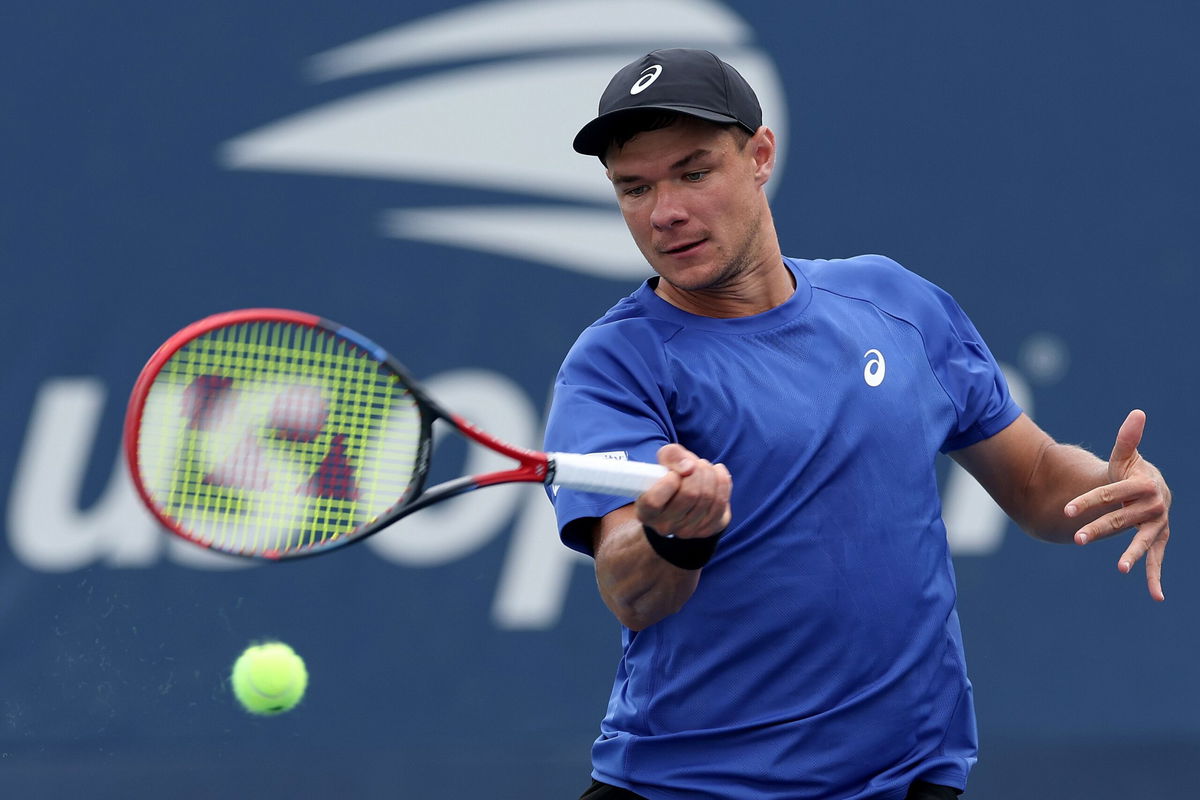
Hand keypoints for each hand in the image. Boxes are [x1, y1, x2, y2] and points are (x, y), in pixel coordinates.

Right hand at [636, 443, 731, 538]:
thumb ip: (671, 455)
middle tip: (694, 464)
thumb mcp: (663, 461)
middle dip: (697, 470)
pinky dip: (722, 482)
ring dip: (709, 473)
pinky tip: (717, 474)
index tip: (673, 472)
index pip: (655, 500)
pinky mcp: (708, 529)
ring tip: (703, 467)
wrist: (683, 495)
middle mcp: (665, 526)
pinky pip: (721, 502)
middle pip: (690, 494)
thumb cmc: (669, 476)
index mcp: (646, 512)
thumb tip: (689, 467)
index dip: (669, 481)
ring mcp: (687, 530)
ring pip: (708, 496)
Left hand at [1065, 410, 1171, 600]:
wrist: (1149, 490)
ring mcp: (1157, 525)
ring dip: (1130, 555)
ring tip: (1119, 568)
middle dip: (1099, 529)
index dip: (1088, 501)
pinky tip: (1156, 597)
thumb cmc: (1130, 472)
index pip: (1110, 493)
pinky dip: (1156, 578)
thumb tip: (1138, 412)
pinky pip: (1157, 560)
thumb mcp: (1126, 457)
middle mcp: (1154, 506)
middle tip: (1077, 539)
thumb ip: (1128, 439)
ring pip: (1141, 541)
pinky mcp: (1158, 540)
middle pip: (1121, 518)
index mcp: (1144, 484)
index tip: (1066, 511)